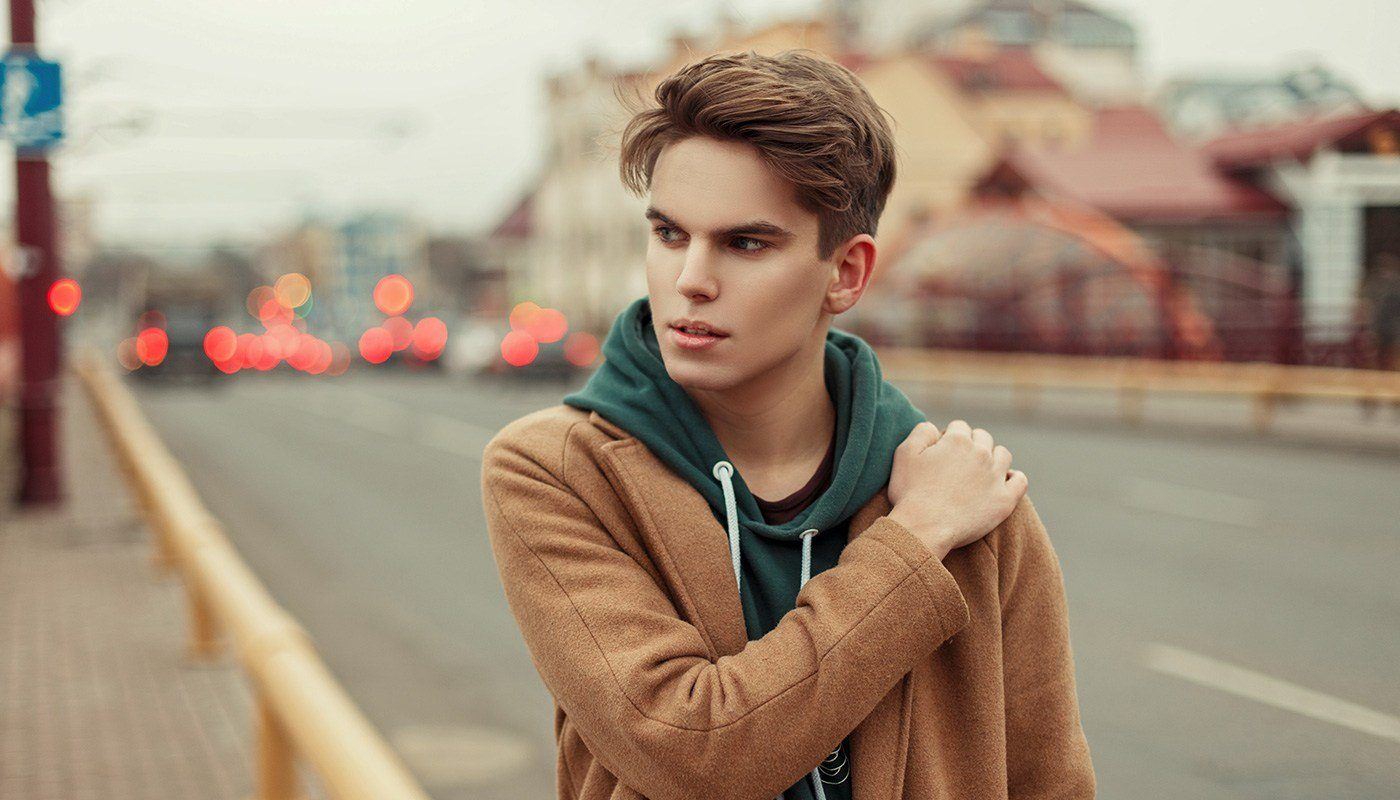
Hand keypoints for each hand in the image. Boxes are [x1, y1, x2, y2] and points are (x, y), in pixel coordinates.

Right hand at [886, 420, 1026, 559]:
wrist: (924, 528)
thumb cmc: (911, 493)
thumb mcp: (904, 454)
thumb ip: (921, 432)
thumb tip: (934, 426)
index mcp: (957, 440)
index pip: (959, 427)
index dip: (950, 437)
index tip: (942, 451)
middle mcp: (981, 453)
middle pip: (982, 437)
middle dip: (972, 444)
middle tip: (958, 463)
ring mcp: (995, 476)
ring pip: (1002, 455)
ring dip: (993, 457)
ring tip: (980, 471)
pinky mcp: (1004, 500)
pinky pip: (1020, 481)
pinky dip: (1014, 477)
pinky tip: (1005, 481)